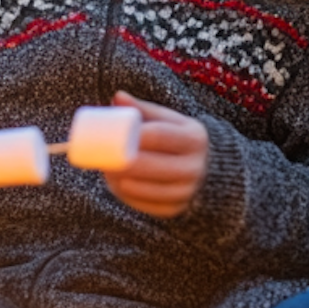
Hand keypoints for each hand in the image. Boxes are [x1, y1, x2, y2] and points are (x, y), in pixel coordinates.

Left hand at [105, 92, 208, 218]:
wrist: (206, 167)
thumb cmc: (177, 138)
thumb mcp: (168, 120)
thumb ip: (143, 109)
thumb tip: (118, 97)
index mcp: (195, 138)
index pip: (158, 135)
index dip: (131, 135)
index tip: (111, 135)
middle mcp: (195, 167)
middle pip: (149, 165)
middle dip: (121, 162)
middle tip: (102, 157)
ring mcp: (187, 192)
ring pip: (144, 189)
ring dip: (120, 180)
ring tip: (107, 170)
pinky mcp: (176, 210)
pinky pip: (144, 205)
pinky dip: (126, 196)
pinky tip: (118, 184)